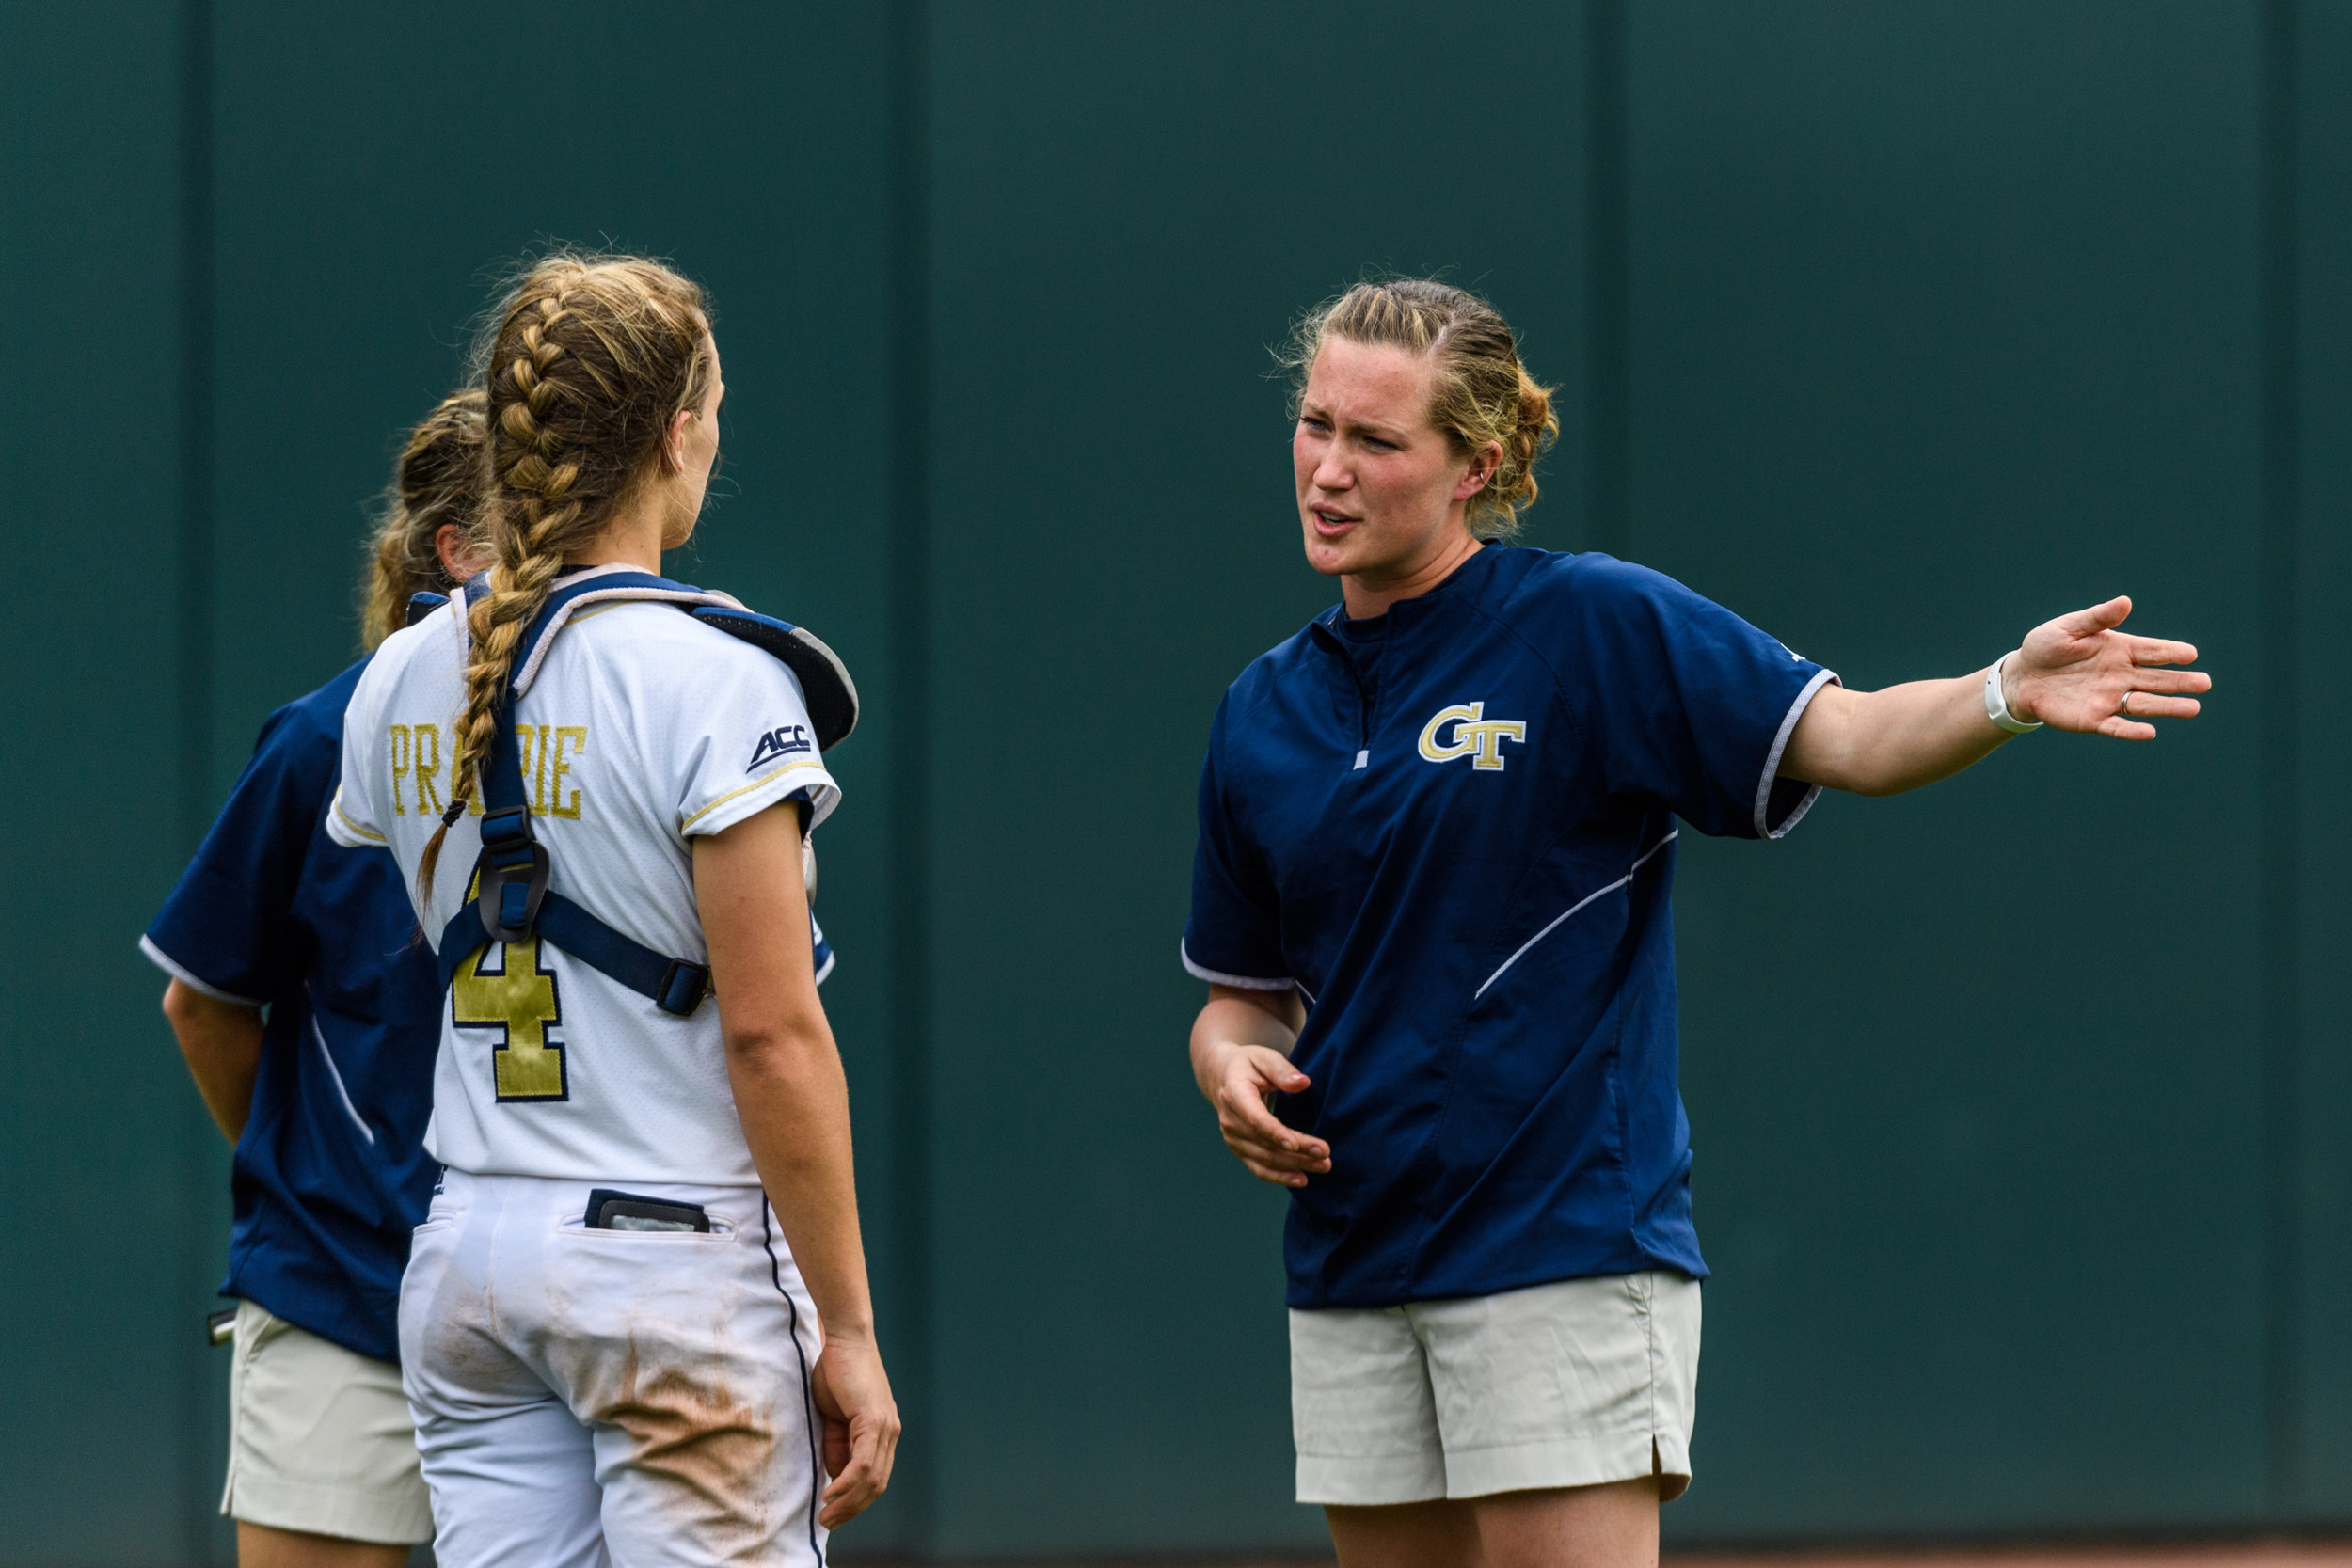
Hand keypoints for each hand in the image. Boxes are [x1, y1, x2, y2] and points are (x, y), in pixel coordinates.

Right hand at [810, 1336, 898, 1527]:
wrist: (845, 1339)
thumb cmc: (836, 1373)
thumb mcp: (833, 1418)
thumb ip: (837, 1445)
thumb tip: (836, 1476)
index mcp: (883, 1432)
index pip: (876, 1479)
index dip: (856, 1501)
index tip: (835, 1515)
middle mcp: (890, 1432)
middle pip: (877, 1485)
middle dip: (851, 1510)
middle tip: (828, 1524)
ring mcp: (886, 1426)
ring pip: (872, 1479)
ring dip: (848, 1502)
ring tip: (827, 1516)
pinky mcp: (875, 1419)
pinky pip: (864, 1462)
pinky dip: (848, 1483)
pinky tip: (831, 1493)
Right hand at [1201, 1040, 1329, 1187]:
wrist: (1222, 1076)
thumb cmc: (1248, 1064)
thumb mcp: (1264, 1057)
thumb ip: (1282, 1070)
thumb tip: (1303, 1083)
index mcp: (1235, 1094)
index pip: (1255, 1118)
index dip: (1274, 1132)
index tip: (1295, 1143)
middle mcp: (1230, 1120)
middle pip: (1265, 1143)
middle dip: (1296, 1152)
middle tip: (1325, 1154)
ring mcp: (1233, 1138)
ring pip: (1265, 1158)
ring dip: (1294, 1166)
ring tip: (1323, 1166)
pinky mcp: (1240, 1148)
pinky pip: (1259, 1168)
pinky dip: (1279, 1176)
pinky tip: (1301, 1179)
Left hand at [2007, 596, 2209, 739]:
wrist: (2021, 677)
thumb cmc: (2046, 647)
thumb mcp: (2068, 628)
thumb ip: (2097, 617)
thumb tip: (2125, 602)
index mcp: (2119, 650)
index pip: (2151, 651)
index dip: (2171, 652)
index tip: (2191, 654)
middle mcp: (2121, 675)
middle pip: (2156, 679)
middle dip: (2180, 681)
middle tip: (2205, 683)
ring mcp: (2109, 698)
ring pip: (2144, 704)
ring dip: (2168, 707)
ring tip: (2193, 708)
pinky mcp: (2093, 719)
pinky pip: (2116, 726)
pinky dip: (2132, 730)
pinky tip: (2150, 732)